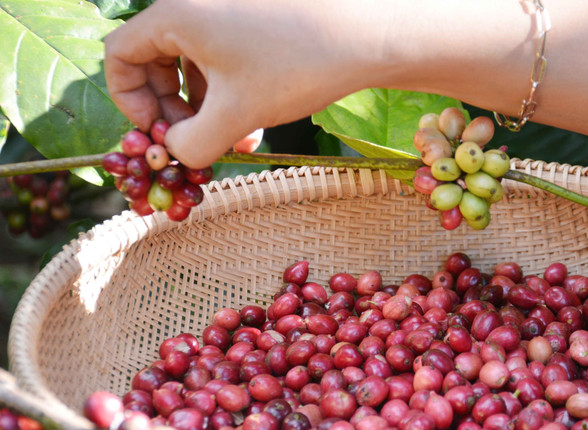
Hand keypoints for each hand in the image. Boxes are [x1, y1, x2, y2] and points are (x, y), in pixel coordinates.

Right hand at [104, 0, 379, 167]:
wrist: (368, 33)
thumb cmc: (296, 66)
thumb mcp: (236, 114)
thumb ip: (192, 145)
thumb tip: (176, 156)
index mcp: (176, 14)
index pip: (120, 55)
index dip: (131, 103)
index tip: (158, 136)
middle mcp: (196, 3)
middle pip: (156, 60)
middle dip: (173, 111)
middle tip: (195, 146)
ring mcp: (228, 9)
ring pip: (196, 64)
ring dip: (206, 110)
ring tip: (234, 144)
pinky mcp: (255, 18)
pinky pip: (224, 57)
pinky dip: (229, 93)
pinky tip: (251, 129)